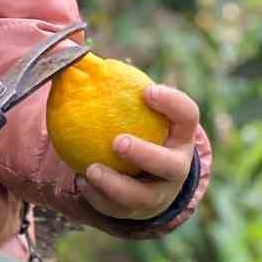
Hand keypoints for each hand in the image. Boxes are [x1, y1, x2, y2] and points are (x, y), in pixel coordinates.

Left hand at [75, 82, 199, 219]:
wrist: (142, 175)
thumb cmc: (133, 127)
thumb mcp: (130, 107)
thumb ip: (109, 81)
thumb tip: (73, 50)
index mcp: (178, 135)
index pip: (187, 115)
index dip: (173, 104)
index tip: (147, 91)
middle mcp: (176, 166)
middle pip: (170, 165)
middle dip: (146, 155)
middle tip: (118, 142)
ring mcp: (159, 193)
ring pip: (143, 196)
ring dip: (116, 185)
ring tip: (91, 169)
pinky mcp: (137, 212)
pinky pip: (117, 209)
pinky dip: (97, 196)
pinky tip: (80, 180)